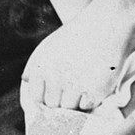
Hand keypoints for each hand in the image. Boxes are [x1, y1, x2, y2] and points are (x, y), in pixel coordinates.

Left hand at [20, 0, 134, 112]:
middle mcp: (56, 79)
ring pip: (70, 109)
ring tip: (85, 84)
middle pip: (53, 106)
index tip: (56, 92)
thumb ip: (35, 64)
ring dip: (76, 101)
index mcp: (42, 68)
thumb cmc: (78, 35)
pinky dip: (91, 100)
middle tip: (74, 87)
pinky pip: (87, 107)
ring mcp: (75, 87)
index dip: (46, 97)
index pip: (36, 98)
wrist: (108, 25)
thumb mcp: (50, 45)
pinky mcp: (94, 92)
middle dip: (61, 100)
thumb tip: (26, 80)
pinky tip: (95, 83)